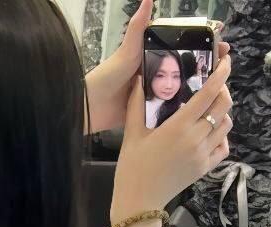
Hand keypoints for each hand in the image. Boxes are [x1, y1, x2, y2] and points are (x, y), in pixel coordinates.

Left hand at [84, 0, 228, 133]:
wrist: (91, 107)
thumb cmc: (108, 75)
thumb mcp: (127, 49)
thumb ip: (138, 26)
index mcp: (152, 57)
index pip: (182, 46)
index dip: (202, 43)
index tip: (220, 40)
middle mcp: (155, 74)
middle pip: (186, 66)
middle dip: (206, 64)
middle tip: (224, 62)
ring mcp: (154, 93)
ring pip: (182, 88)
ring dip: (199, 86)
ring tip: (219, 84)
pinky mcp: (150, 112)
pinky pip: (170, 109)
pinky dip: (184, 108)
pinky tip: (199, 108)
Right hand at [110, 53, 231, 222]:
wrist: (138, 202)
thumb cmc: (132, 169)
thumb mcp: (131, 135)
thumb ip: (136, 105)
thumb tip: (138, 79)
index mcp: (179, 126)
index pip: (209, 93)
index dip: (221, 74)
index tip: (224, 63)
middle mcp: (196, 138)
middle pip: (223, 106)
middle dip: (223, 91)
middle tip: (213, 87)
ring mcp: (203, 154)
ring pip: (226, 125)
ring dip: (222, 113)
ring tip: (210, 110)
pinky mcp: (204, 168)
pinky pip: (223, 147)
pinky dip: (221, 137)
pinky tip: (210, 134)